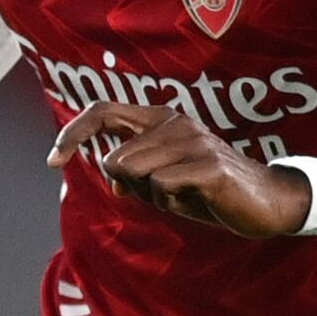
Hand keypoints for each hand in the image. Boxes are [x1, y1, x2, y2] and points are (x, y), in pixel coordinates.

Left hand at [47, 100, 313, 237]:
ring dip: (152, 197)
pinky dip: (171, 203)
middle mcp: (174, 121)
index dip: (72, 133)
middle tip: (168, 192)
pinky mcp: (208, 164)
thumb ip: (132, 174)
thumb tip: (109, 175)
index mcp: (160, 120)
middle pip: (114, 160)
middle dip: (129, 187)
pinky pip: (161, 187)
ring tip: (185, 194)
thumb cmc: (209, 190)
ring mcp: (192, 140)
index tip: (53, 160)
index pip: (103, 112)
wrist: (263, 203)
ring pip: (132, 173)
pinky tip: (197, 199)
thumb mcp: (162, 182)